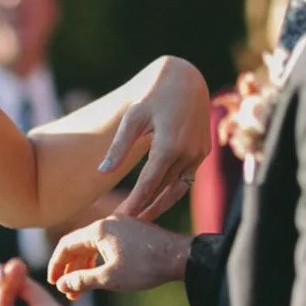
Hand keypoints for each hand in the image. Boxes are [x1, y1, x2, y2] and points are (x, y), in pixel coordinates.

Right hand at [47, 216, 189, 299]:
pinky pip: (106, 245)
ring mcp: (121, 225)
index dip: (56, 265)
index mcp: (98, 229)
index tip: (53, 282)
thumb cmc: (146, 266)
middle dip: (70, 269)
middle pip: (78, 245)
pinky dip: (98, 261)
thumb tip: (62, 284)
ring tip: (81, 289)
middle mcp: (107, 222)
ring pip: (93, 246)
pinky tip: (99, 276)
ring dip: (84, 267)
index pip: (66, 245)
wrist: (181, 258)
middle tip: (67, 290)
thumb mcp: (110, 277)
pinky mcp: (132, 232)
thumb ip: (82, 280)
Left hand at [105, 57, 209, 220]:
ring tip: (142, 219)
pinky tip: (158, 200)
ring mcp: (199, 153)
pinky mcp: (203, 152)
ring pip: (178, 188)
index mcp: (169, 145)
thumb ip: (118, 147)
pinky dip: (173, 191)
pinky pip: (187, 178)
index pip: (148, 184)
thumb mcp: (132, 118)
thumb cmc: (152, 96)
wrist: (185, 80)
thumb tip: (102, 171)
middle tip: (126, 225)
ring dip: (161, 205)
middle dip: (145, 208)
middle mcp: (188, 152)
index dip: (134, 204)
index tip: (119, 219)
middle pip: (163, 190)